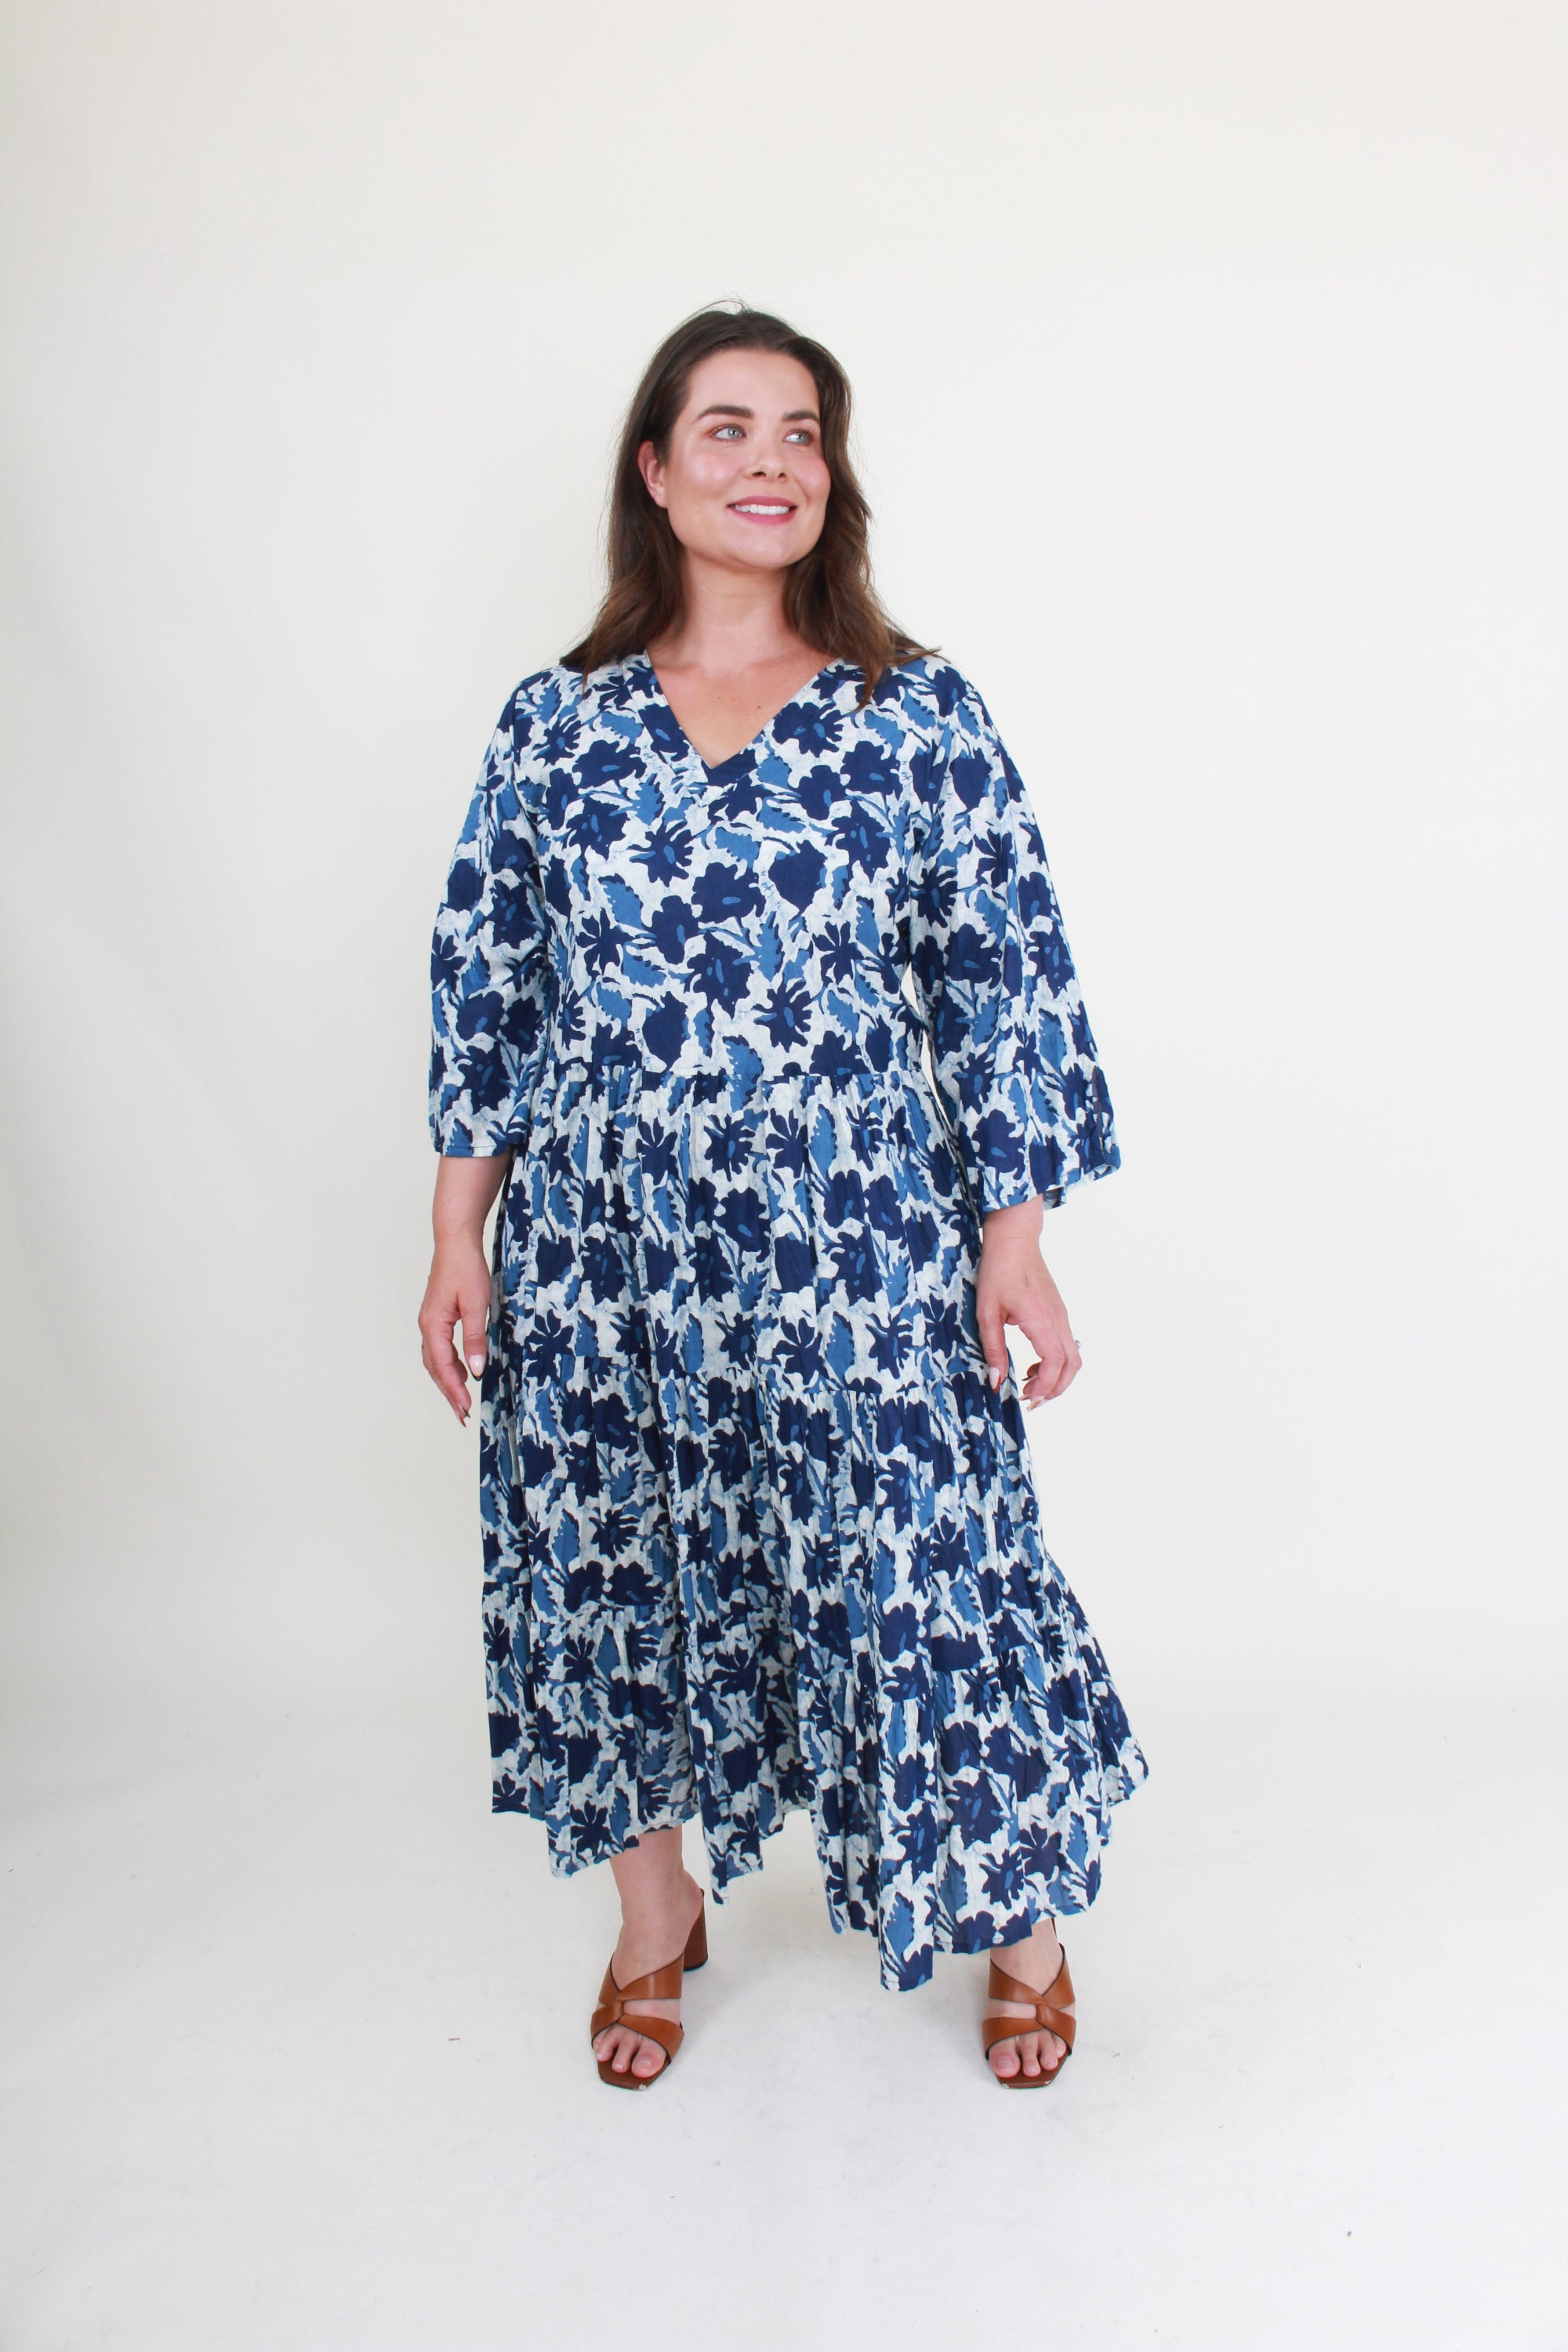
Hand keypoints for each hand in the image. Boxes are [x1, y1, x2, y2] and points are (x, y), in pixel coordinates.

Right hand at [418, 1239, 492, 1424]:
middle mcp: (427, 1326)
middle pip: (434, 1369)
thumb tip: (477, 1369)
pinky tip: (462, 1371)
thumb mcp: (477, 1304)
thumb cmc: (466, 1268)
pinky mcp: (436, 1317)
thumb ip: (476, 1338)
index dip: (455, 1390)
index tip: (466, 1408)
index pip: (443, 1367)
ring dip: (447, 1381)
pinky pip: (438, 1349)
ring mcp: (429, 1322)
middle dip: (448, 1393)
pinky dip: (447, 1366)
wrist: (455, 1242)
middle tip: (462, 1415)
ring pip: (434, 1361)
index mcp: (433, 1325)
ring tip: (461, 1400)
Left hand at [975, 1196, 1081, 1407]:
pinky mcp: (1059, 1313)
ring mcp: (1061, 1316)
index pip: (1056, 1363)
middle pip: (1073, 1365)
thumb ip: (993, 1349)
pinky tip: (1033, 1365)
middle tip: (1031, 1402)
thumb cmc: (998, 1272)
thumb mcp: (986, 1312)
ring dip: (1057, 1377)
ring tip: (1029, 1384)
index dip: (1044, 1388)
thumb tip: (996, 1382)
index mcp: (1040, 1319)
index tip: (1026, 1399)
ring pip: (1073, 1356)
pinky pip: (1066, 1345)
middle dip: (1055, 1389)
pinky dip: (1056, 1363)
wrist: (1015, 1241)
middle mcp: (1058, 1319)